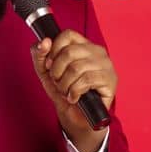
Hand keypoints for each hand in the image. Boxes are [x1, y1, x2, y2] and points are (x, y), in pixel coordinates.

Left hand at [30, 30, 117, 151]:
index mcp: (83, 45)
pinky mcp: (110, 80)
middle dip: (57, 71)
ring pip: (76, 68)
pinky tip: (74, 97)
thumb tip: (44, 42)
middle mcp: (97, 51)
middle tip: (58, 83)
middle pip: (69, 52)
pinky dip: (74, 92)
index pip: (68, 35)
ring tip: (66, 92)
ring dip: (65, 85)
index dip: (54, 50)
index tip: (49, 65)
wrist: (76, 117)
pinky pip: (86, 81)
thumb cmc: (64, 92)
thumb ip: (40, 55)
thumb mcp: (45, 72)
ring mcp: (106, 65)